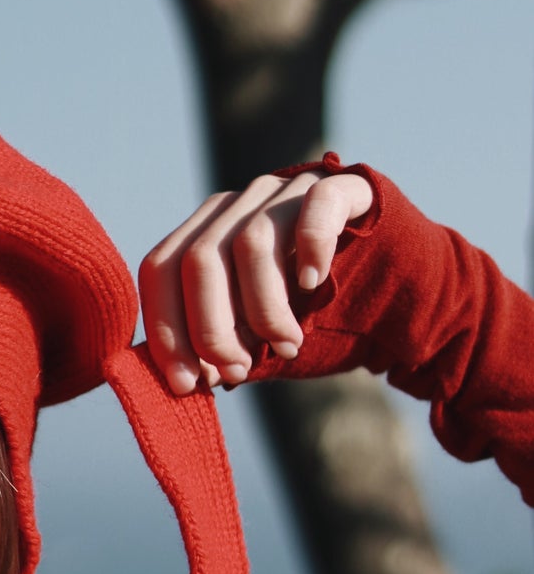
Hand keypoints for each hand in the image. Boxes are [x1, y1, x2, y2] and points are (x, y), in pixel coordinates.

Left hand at [138, 169, 373, 395]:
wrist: (410, 303)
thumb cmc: (325, 324)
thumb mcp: (261, 343)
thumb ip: (221, 354)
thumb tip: (179, 380)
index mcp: (208, 235)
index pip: (162, 269)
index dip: (167, 328)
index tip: (185, 383)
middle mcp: (241, 204)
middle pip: (198, 258)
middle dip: (210, 326)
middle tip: (236, 371)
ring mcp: (292, 191)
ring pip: (251, 240)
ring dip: (264, 307)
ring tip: (288, 346)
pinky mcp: (346, 189)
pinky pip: (317, 205)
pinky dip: (311, 246)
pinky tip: (313, 284)